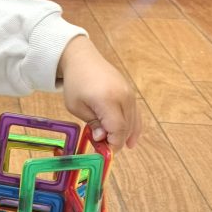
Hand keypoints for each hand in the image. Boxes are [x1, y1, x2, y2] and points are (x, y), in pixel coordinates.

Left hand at [57, 35, 140, 150]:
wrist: (82, 59)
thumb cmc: (75, 83)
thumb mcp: (76, 106)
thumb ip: (92, 123)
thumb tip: (103, 138)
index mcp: (107, 100)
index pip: (117, 129)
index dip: (113, 143)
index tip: (104, 152)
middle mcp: (123, 96)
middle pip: (126, 127)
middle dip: (117, 141)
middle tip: (105, 150)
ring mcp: (129, 94)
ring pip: (133, 121)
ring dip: (126, 136)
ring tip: (118, 147)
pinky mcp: (130, 93)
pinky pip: (135, 113)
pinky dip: (134, 127)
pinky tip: (130, 140)